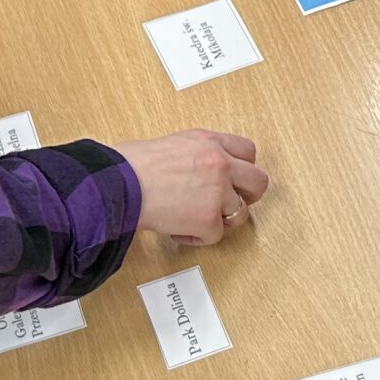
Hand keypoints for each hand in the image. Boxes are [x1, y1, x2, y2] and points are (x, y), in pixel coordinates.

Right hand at [117, 130, 269, 246]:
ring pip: (241, 214)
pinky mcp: (209, 219)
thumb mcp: (172, 145)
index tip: (233, 180)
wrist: (120, 184)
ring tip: (195, 219)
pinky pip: (215, 236)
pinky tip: (177, 229)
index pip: (247, 151)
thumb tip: (198, 171)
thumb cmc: (130, 165)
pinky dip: (196, 237)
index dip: (241, 169)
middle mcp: (220, 163)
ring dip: (220, 220)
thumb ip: (195, 154)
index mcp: (210, 141)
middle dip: (246, 196)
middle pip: (258, 182)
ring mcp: (218, 192)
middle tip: (228, 204)